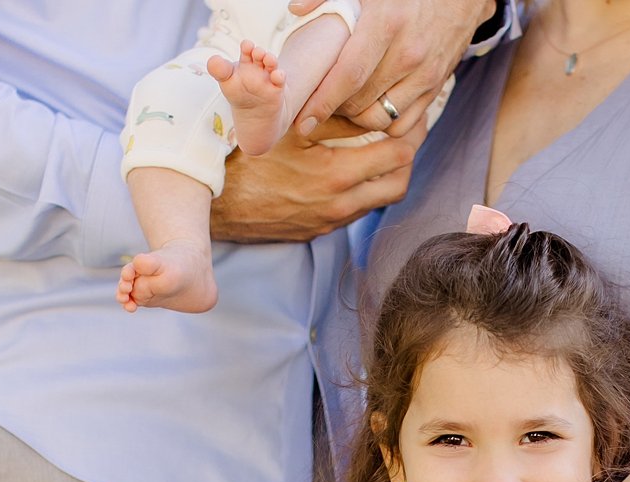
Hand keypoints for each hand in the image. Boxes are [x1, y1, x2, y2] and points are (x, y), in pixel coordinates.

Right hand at [210, 117, 423, 242]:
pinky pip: (357, 210)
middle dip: (407, 156)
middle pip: (399, 183)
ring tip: (382, 148)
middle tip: (405, 133)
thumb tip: (368, 104)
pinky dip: (365, 188)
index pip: (399, 156)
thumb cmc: (249, 161)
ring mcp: (332, 221)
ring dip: (387, 174)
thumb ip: (332, 116)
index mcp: (336, 177)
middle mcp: (340, 205)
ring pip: (381, 200)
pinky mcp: (320, 228)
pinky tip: (354, 168)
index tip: (409, 117)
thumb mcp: (289, 129)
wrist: (220, 205)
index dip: (410, 133)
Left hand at [289, 0, 495, 135]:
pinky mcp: (436, 87)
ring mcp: (426, 74)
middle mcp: (409, 55)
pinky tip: (372, 108)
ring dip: (356, 119)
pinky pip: (404, 124)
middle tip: (320, 104)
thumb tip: (296, 9)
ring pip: (380, 118)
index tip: (303, 120)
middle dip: (333, 110)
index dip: (322, 103)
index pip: (348, 76)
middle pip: (360, 102)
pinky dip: (383, 123)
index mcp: (387, 25)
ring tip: (344, 106)